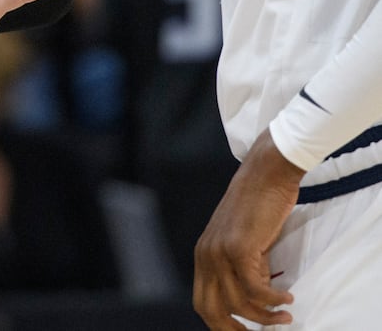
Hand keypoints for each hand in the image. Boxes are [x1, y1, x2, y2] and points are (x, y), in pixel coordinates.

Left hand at [193, 129, 303, 328]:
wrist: (265, 175)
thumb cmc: (260, 207)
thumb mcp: (245, 242)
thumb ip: (244, 269)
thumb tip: (257, 304)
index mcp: (203, 254)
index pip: (202, 302)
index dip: (221, 325)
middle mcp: (205, 254)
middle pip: (211, 310)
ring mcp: (219, 251)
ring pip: (239, 304)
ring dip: (266, 317)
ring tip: (286, 315)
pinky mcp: (239, 247)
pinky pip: (256, 290)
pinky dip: (274, 300)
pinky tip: (288, 298)